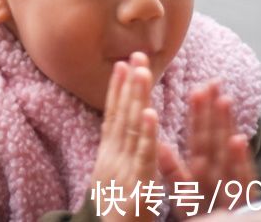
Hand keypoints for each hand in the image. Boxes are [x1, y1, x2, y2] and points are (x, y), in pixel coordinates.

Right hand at [91, 53, 160, 219]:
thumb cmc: (115, 218)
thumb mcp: (113, 184)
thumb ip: (119, 161)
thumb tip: (123, 140)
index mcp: (109, 158)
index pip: (113, 118)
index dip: (118, 91)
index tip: (124, 65)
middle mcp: (113, 160)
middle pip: (121, 117)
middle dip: (128, 85)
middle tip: (135, 55)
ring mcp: (123, 171)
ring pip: (132, 131)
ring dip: (136, 99)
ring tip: (142, 72)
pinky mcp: (137, 187)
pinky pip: (143, 158)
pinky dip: (147, 135)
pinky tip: (151, 114)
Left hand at [157, 80, 257, 216]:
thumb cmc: (201, 213)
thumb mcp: (183, 192)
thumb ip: (173, 170)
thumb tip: (158, 144)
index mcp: (202, 168)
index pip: (200, 135)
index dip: (199, 112)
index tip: (197, 86)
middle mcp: (218, 172)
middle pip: (215, 137)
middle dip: (213, 110)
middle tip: (211, 81)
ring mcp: (231, 184)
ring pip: (227, 151)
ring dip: (226, 126)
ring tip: (224, 100)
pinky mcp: (242, 198)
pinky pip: (239, 179)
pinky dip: (239, 160)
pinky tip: (238, 140)